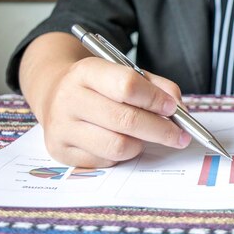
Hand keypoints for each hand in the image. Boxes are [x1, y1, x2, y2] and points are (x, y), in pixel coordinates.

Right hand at [39, 57, 191, 167]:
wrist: (54, 95)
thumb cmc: (99, 86)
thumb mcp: (125, 73)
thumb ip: (156, 87)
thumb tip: (180, 111)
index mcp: (86, 71)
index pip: (127, 86)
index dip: (155, 99)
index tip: (173, 108)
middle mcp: (69, 98)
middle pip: (126, 120)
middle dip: (161, 130)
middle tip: (179, 136)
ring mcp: (62, 127)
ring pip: (117, 145)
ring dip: (141, 144)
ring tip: (146, 137)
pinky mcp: (61, 151)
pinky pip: (105, 161)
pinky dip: (122, 155)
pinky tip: (122, 142)